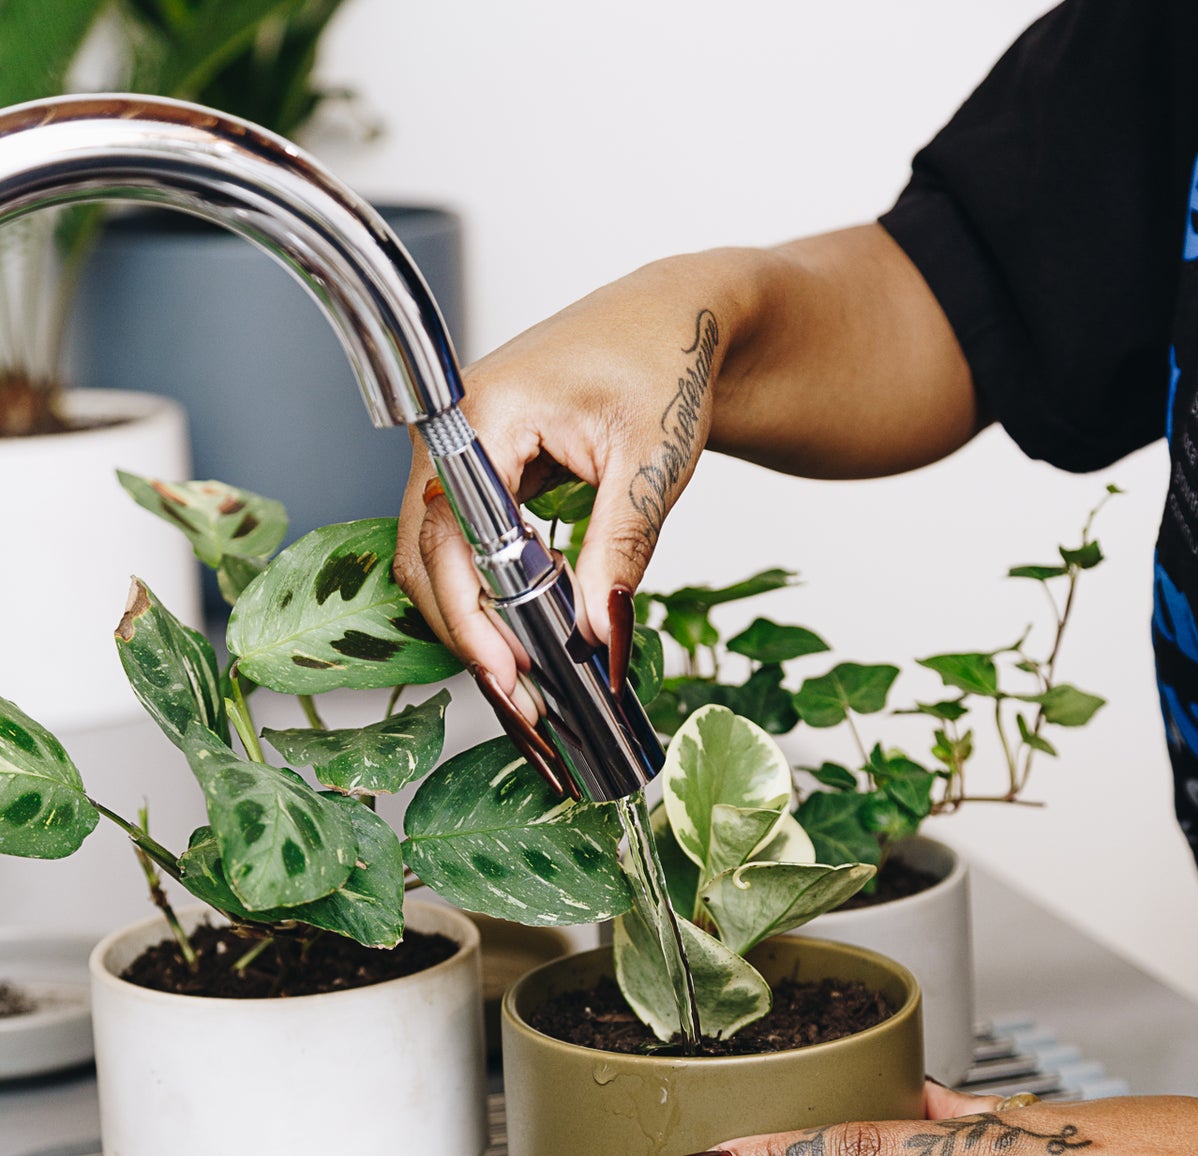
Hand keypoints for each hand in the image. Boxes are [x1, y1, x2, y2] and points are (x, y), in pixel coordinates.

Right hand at [393, 252, 751, 719]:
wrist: (681, 321)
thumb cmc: (666, 362)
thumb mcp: (650, 465)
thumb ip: (618, 552)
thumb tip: (597, 637)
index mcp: (482, 411)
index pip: (449, 533)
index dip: (472, 614)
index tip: (509, 674)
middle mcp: (452, 431)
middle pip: (427, 557)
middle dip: (469, 636)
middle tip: (525, 702)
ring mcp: (458, 454)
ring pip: (438, 561)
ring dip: (476, 625)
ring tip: (530, 685)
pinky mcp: (479, 476)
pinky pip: (463, 549)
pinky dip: (489, 600)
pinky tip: (531, 638)